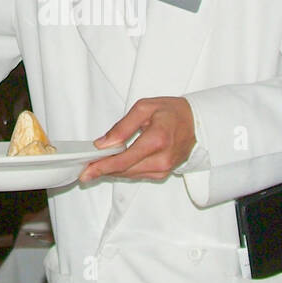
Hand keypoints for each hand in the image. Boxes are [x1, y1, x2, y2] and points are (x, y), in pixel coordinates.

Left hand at [80, 97, 195, 182]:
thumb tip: (103, 144)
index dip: (102, 167)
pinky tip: (114, 165)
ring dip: (112, 171)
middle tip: (84, 171)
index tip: (86, 171)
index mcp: (156, 140)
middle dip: (103, 170)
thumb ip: (122, 127)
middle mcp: (161, 159)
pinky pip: (138, 174)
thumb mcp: (144, 108)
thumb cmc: (172, 111)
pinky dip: (125, 170)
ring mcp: (164, 168)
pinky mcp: (164, 173)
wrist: (197, 122)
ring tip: (95, 167)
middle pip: (125, 171)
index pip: (123, 160)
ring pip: (130, 175)